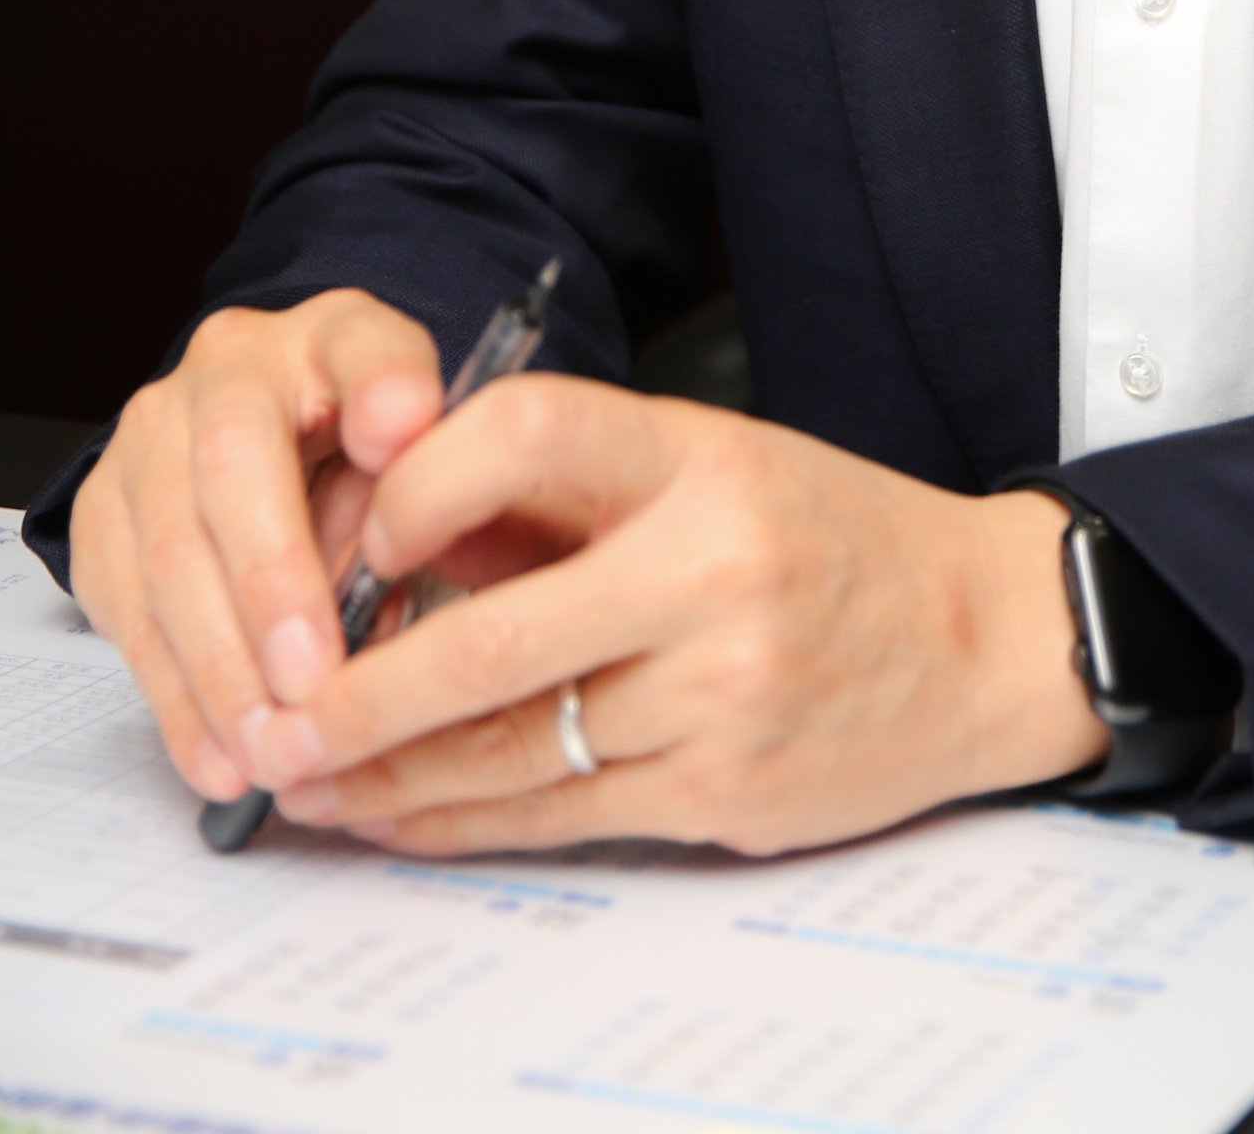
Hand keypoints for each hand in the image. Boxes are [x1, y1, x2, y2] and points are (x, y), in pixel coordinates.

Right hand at [67, 294, 445, 805]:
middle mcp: (224, 368)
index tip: (404, 439)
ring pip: (165, 554)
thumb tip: (393, 574)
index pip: (362, 347)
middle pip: (233, 466)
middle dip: (272, 587)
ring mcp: (147, 438)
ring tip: (269, 749)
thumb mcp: (426, 454)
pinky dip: (177, 699)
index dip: (383, 394)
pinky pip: (125, 614)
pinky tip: (218, 757)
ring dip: (219, 669)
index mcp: (332, 334)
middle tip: (314, 685)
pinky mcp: (101, 515)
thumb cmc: (367, 453)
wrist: (277, 435)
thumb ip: (423, 496)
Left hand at [236, 379, 1105, 856]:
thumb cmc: (827, 535)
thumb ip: (564, 496)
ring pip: (511, 749)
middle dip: (354, 693)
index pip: (526, 432)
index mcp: (700, 456)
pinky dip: (463, 821)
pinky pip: (562, 817)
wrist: (985, 632)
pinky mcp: (726, 791)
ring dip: (387, 775)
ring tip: (303, 778)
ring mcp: (722, 689)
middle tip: (268, 718)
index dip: (418, 487)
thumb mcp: (710, 462)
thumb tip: (393, 536)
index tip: (356, 535)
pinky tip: (399, 816)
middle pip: (489, 640)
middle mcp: (711, 568)